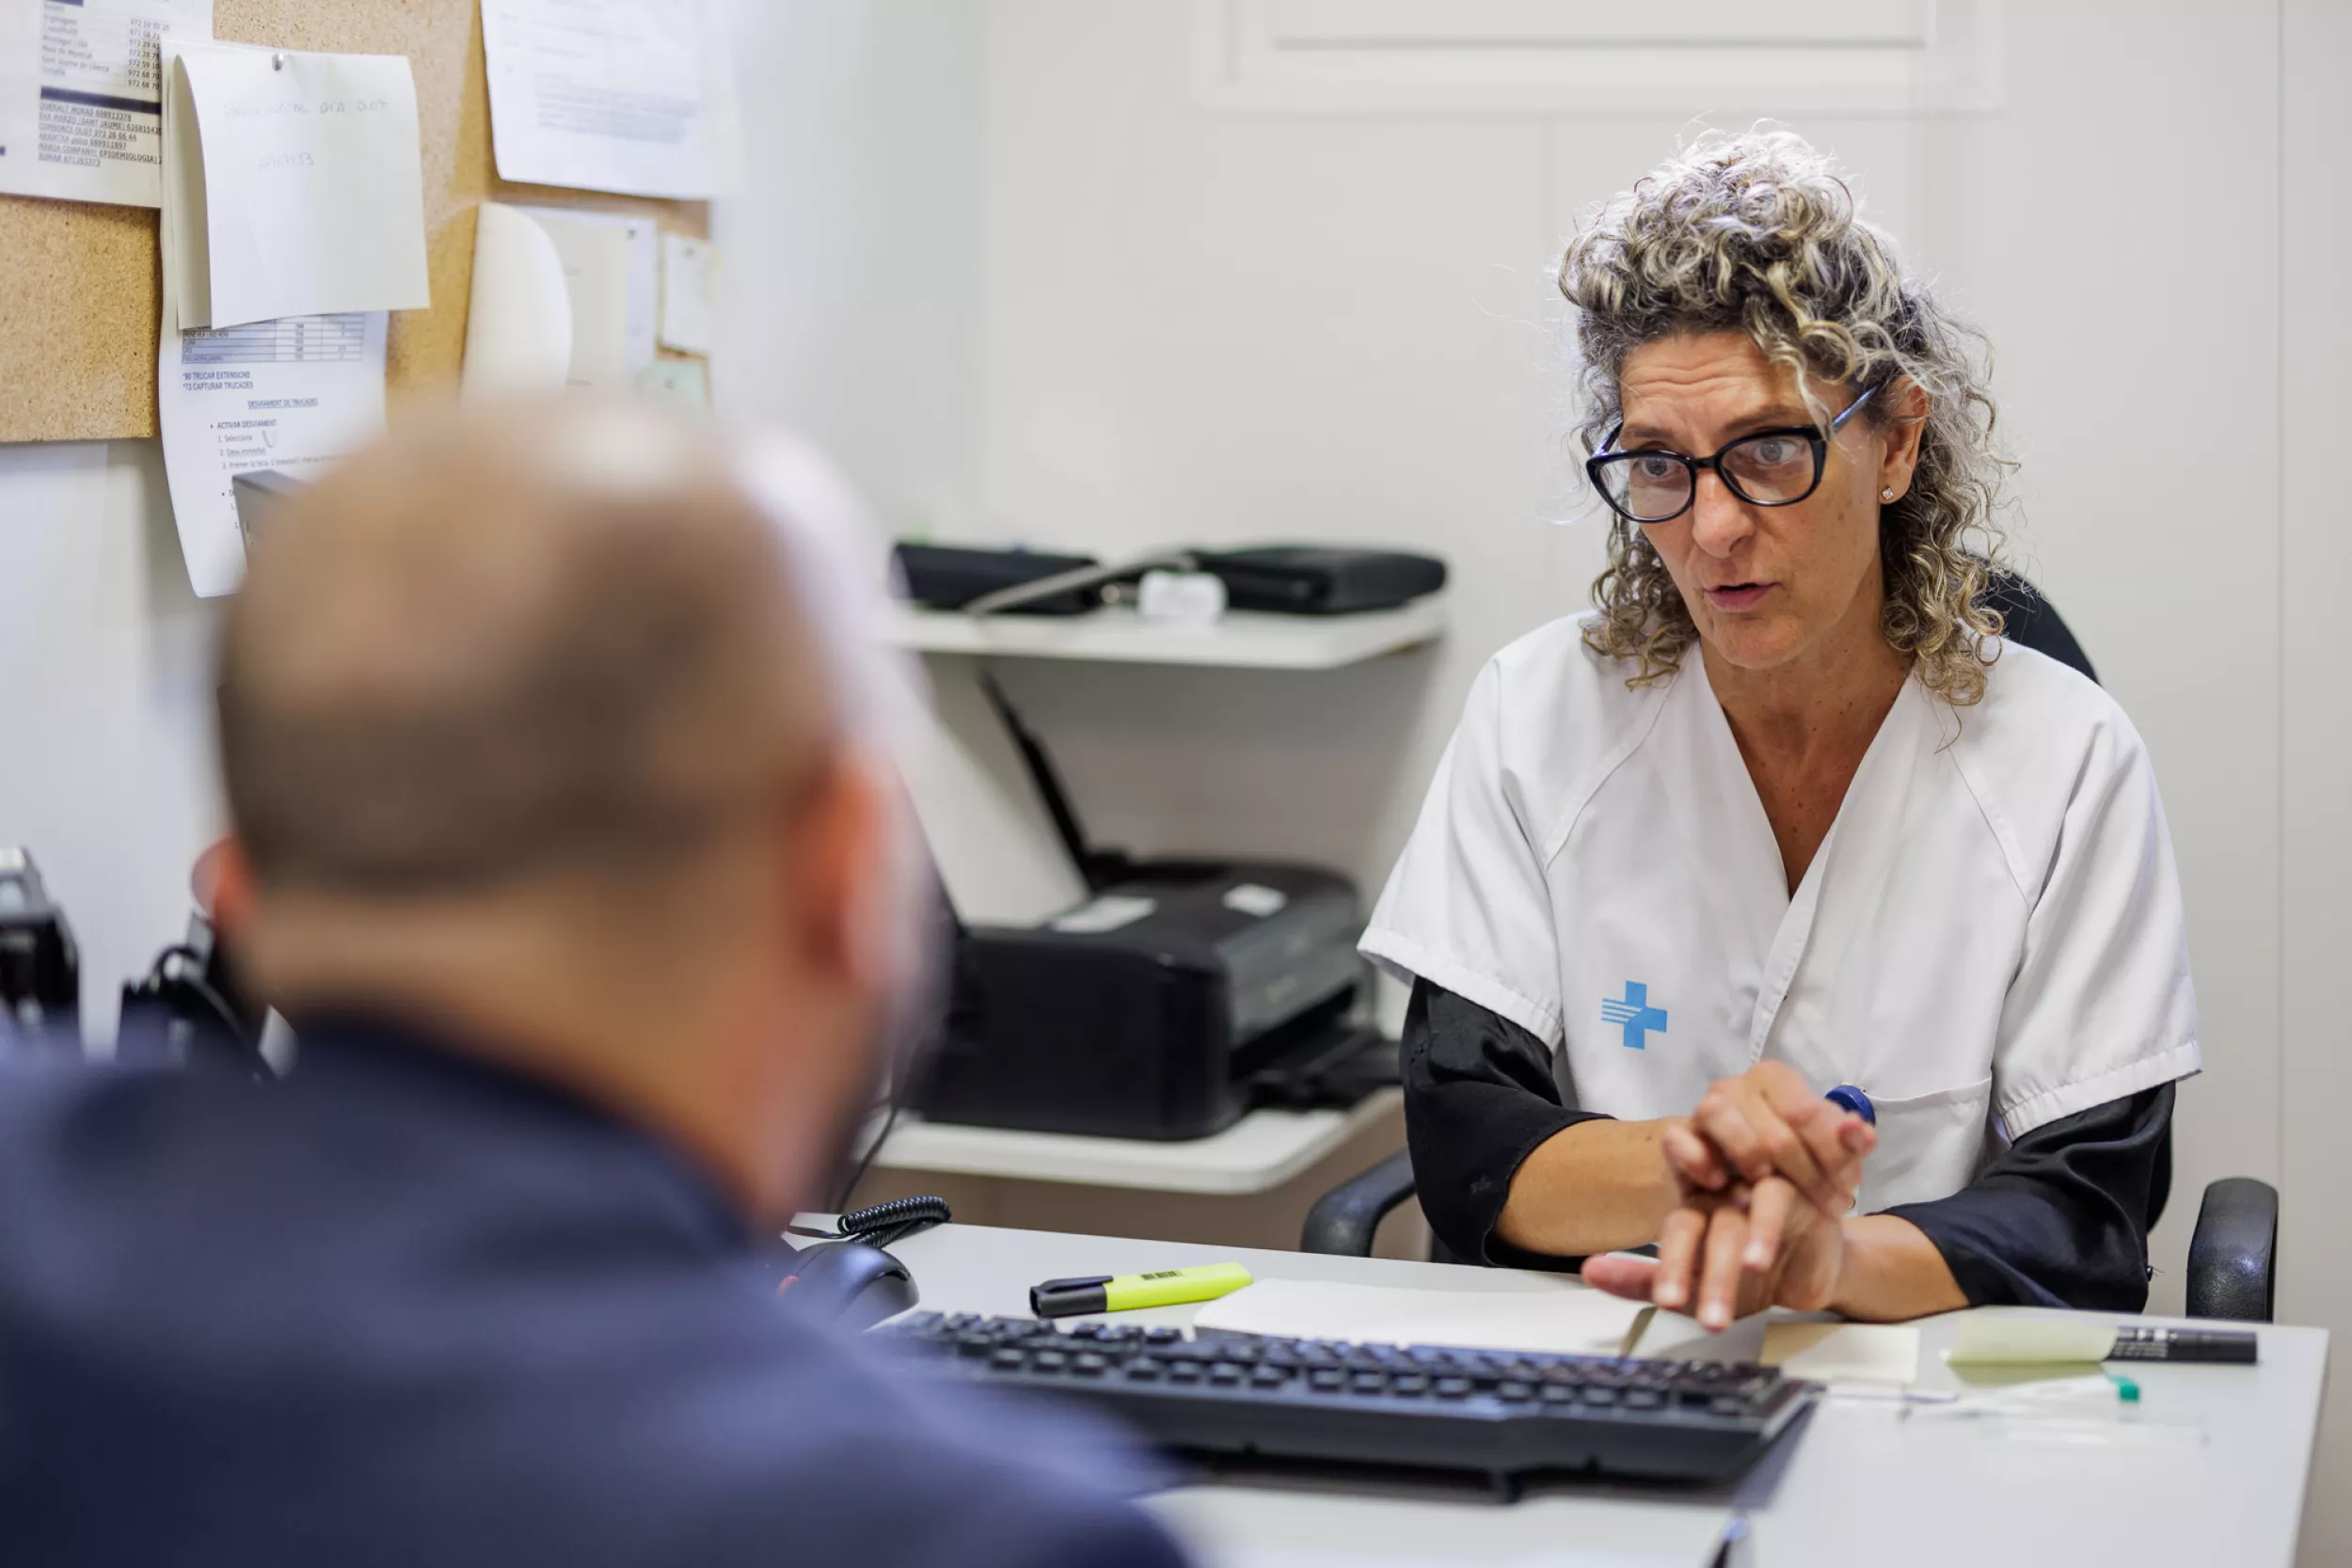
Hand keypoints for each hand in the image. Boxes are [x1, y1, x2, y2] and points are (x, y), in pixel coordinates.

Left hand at [1582, 1175, 1844, 1329]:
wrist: (1815, 1273)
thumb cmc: (1754, 1277)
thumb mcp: (1701, 1286)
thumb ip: (1645, 1279)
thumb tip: (1589, 1270)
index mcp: (1692, 1210)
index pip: (1672, 1231)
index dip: (1666, 1262)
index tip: (1665, 1301)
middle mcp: (1718, 1195)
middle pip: (1695, 1228)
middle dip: (1685, 1272)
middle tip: (1675, 1308)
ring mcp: (1750, 1190)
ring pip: (1731, 1222)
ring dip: (1725, 1266)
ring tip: (1719, 1307)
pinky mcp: (1789, 1189)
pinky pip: (1772, 1201)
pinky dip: (1764, 1232)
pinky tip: (1758, 1260)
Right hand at [1662, 1062, 1875, 1218]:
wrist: (1742, 1193)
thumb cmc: (1793, 1166)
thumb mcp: (1829, 1156)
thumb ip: (1849, 1144)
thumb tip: (1862, 1135)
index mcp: (1774, 1078)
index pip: (1807, 1113)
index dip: (1833, 1157)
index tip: (1849, 1188)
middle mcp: (1735, 1085)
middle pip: (1771, 1128)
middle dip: (1807, 1177)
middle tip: (1826, 1206)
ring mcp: (1701, 1109)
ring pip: (1716, 1113)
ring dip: (1749, 1159)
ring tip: (1766, 1185)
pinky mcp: (1676, 1137)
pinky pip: (1678, 1139)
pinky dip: (1699, 1160)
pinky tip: (1720, 1184)